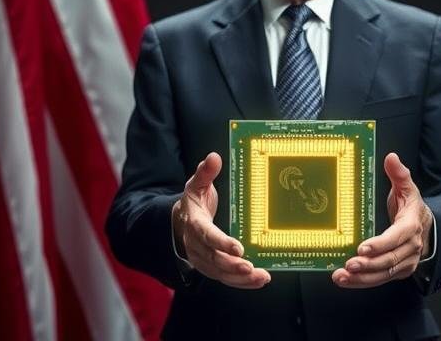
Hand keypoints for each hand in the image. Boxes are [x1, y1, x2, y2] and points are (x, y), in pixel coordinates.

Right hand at [172, 152, 270, 287]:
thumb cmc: (194, 203)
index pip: (206, 235)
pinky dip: (241, 282)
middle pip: (213, 259)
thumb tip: (214, 157)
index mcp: (194, 224)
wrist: (180, 222)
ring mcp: (202, 259)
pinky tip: (258, 280)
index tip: (237, 248)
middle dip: (232, 265)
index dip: (221, 242)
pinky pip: (225, 278)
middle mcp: (196, 245)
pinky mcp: (211, 268)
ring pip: (220, 273)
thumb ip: (205, 172)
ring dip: (240, 278)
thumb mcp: (196, 184)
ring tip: (260, 277)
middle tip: (251, 267)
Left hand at [332, 153, 432, 287]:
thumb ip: (399, 174)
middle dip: (368, 264)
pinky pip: (380, 279)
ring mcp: (405, 262)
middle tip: (348, 265)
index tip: (362, 247)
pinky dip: (362, 282)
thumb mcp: (407, 188)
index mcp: (411, 225)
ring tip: (341, 276)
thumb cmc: (410, 207)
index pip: (397, 237)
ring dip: (362, 278)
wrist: (426, 227)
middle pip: (389, 260)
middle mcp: (410, 247)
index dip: (380, 244)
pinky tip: (346, 280)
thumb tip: (391, 157)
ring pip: (383, 274)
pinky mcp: (398, 272)